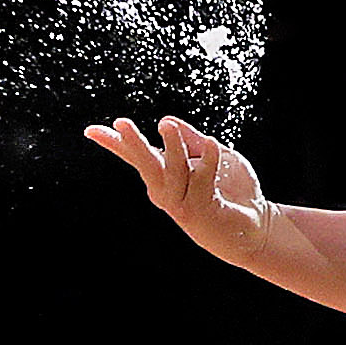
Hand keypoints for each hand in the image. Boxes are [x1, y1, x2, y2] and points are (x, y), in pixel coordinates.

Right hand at [84, 115, 271, 261]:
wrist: (255, 224)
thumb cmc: (231, 189)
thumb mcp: (211, 153)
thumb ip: (191, 138)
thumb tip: (165, 120)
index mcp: (164, 175)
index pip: (136, 156)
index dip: (114, 143)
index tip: (90, 130)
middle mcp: (167, 191)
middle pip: (145, 164)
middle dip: (133, 144)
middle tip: (121, 123)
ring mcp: (182, 203)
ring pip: (171, 172)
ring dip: (171, 147)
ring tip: (167, 126)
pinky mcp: (200, 211)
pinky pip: (200, 180)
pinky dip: (207, 160)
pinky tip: (212, 145)